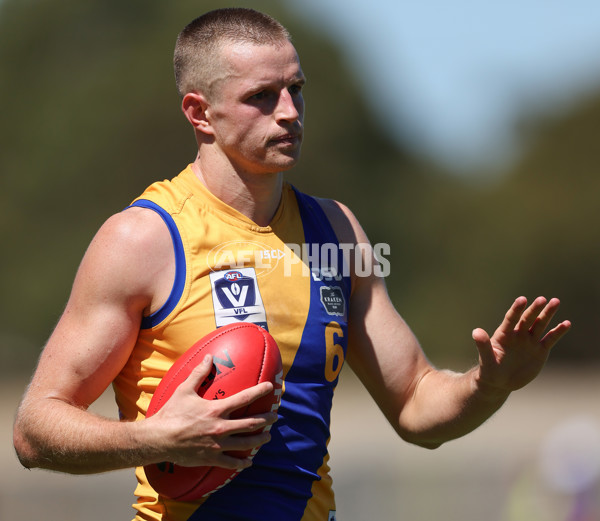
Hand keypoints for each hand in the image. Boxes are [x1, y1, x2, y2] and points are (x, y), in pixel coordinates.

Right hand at [146, 354, 277, 469]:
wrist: (158, 439)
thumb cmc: (171, 413)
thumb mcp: (185, 390)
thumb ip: (199, 373)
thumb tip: (208, 357)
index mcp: (217, 409)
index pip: (244, 398)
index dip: (259, 391)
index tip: (270, 387)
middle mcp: (221, 427)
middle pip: (251, 423)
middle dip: (266, 419)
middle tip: (275, 416)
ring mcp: (218, 444)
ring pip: (246, 443)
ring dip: (260, 439)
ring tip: (268, 437)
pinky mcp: (211, 458)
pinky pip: (231, 463)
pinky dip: (242, 463)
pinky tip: (249, 462)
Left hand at [471, 296, 570, 395]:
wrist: (500, 382)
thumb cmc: (489, 370)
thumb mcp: (486, 359)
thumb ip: (483, 346)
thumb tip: (476, 331)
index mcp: (504, 334)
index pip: (511, 319)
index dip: (516, 309)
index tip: (522, 299)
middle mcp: (518, 335)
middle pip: (527, 319)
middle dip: (535, 309)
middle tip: (543, 299)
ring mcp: (529, 341)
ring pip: (540, 325)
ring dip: (548, 314)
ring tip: (555, 301)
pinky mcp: (539, 350)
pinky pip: (550, 339)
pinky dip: (558, 331)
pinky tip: (566, 323)